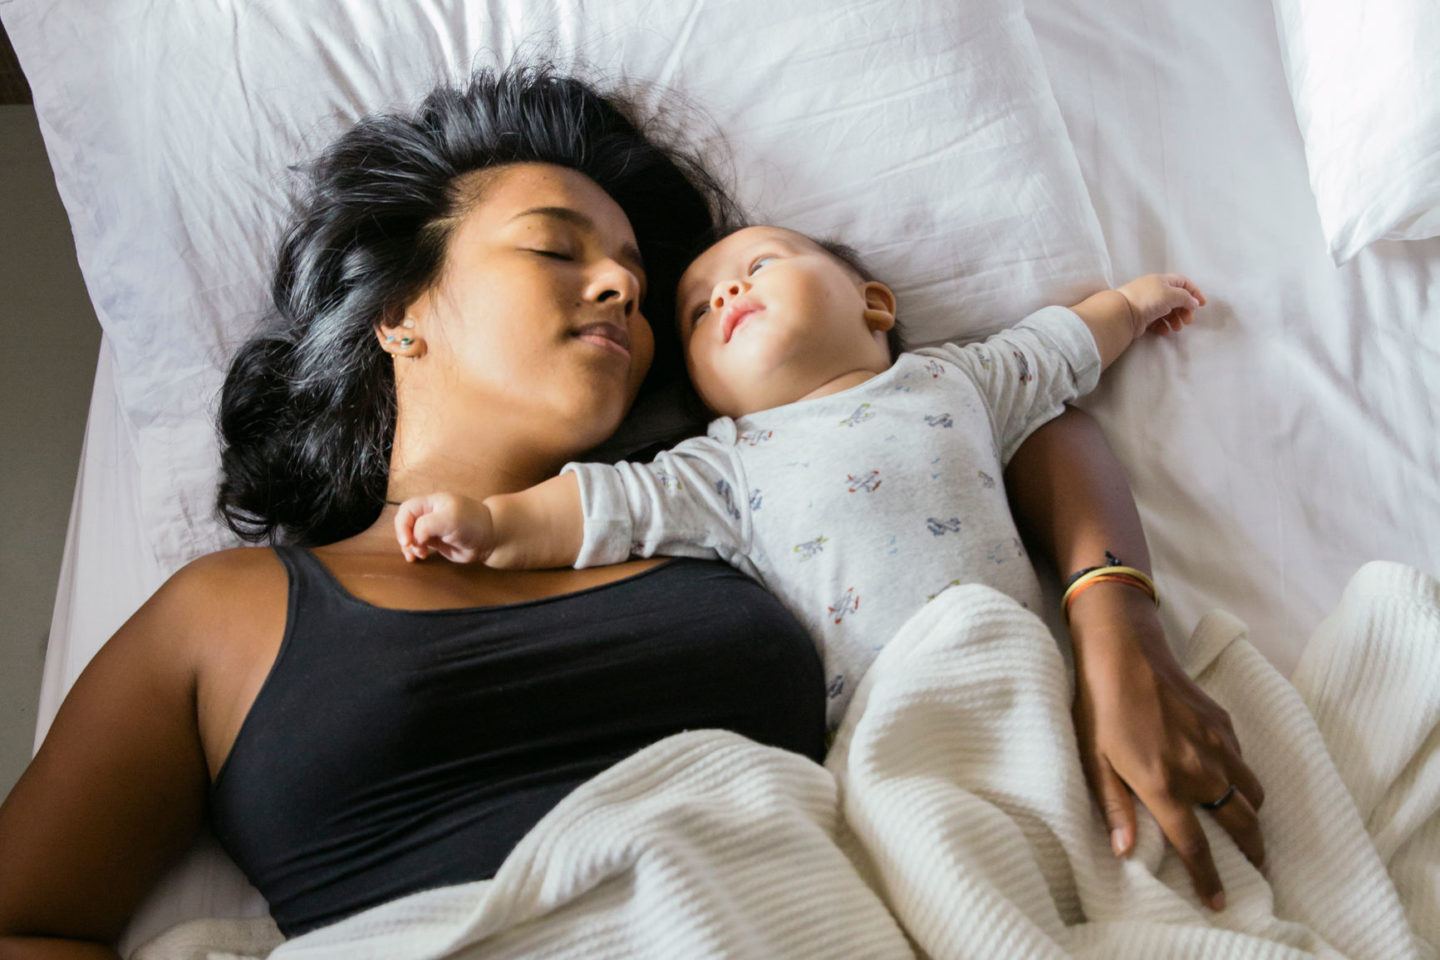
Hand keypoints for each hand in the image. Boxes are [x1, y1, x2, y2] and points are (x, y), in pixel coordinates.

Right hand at [392, 492, 493, 563]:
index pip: (407, 510)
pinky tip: (417, 558)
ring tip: (419, 555)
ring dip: (409, 547)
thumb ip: (426, 525)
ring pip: (410, 535)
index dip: (402, 525)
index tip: (408, 541)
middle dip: (405, 537)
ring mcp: (431, 528)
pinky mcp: (435, 541)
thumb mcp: (449, 519)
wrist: (490, 539)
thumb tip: (414, 537)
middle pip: (405, 523)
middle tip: (414, 549)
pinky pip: (418, 545)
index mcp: (431, 503)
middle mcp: (429, 514)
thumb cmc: (472, 523)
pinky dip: (414, 552)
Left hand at [1069, 585, 1264, 910]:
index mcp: (1163, 785)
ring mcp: (1217, 744)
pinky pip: (1244, 760)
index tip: (1220, 902)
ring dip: (1253, 815)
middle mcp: (1199, 770)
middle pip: (1242, 823)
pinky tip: (1227, 778)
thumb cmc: (1099, 705)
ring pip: (1253, 792)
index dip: (1209, 878)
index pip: (1195, 846)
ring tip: (1247, 828)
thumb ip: (1113, 807)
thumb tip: (1124, 852)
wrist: (1123, 650)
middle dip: (1253, 852)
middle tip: (1255, 869)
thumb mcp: (1094, 759)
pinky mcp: (1223, 721)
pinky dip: (1243, 777)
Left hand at [1116, 273, 1205, 337]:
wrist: (1123, 313)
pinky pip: (1157, 321)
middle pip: (1176, 299)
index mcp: (1162, 281)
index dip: (1194, 292)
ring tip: (1177, 328)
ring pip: (1168, 312)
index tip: (1203, 305)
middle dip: (1185, 310)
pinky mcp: (1142, 317)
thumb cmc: (1149, 299)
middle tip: (1188, 321)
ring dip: (1175, 320)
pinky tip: (1165, 331)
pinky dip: (1163, 326)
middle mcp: (1155, 291)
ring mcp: (1148, 304)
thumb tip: (1194, 303)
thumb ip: (1186, 298)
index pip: (1183, 283)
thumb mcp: (1172, 294)